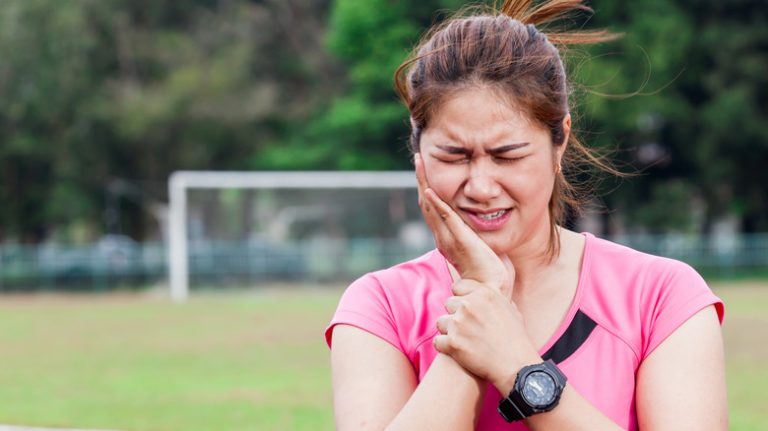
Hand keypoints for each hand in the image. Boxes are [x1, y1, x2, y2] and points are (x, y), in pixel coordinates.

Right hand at [414, 153, 512, 294]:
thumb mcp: (481, 245)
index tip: (426, 171)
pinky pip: (444, 217)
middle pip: (426, 202)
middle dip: (422, 179)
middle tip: (418, 159)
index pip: (432, 208)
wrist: (490, 289)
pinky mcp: (459, 239)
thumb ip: (476, 233)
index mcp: (446, 237)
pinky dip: (437, 202)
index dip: (427, 188)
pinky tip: (430, 189)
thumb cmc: (489, 272)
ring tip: (420, 163)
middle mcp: (442, 236)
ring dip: (424, 183)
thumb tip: (482, 222)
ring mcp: (448, 237)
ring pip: (430, 205)